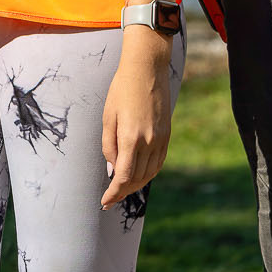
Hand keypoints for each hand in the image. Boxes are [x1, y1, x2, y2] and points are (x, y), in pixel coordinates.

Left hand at [100, 33, 172, 206]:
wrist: (147, 69)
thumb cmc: (121, 90)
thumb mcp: (108, 117)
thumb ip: (109, 146)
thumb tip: (113, 170)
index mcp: (132, 138)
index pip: (124, 177)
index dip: (114, 193)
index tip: (105, 201)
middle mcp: (150, 142)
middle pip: (138, 178)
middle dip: (123, 191)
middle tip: (110, 198)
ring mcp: (161, 139)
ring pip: (150, 173)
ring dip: (136, 184)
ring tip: (122, 189)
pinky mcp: (167, 135)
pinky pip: (158, 162)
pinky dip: (148, 173)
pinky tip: (138, 175)